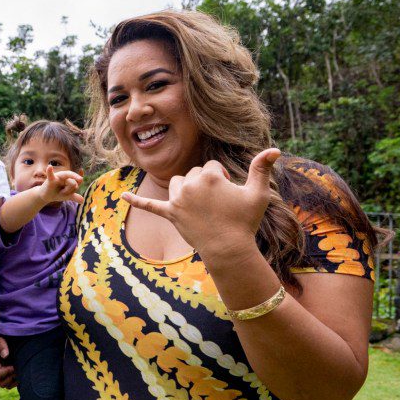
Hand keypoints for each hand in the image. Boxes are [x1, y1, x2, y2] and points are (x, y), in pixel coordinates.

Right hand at [0, 333, 16, 388]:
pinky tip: (23, 370)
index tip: (14, 365)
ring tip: (21, 370)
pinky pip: (13, 382)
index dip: (8, 373)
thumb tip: (5, 355)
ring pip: (8, 385)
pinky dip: (19, 379)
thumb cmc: (0, 331)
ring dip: (16, 380)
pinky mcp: (9, 370)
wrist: (4, 329)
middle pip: (2, 384)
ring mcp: (3, 370)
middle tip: (18, 369)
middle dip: (12, 378)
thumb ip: (1, 344)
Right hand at [37, 166, 82, 204]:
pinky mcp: (50, 180)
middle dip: (70, 191)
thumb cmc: (57, 193)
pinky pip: (51, 175)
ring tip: (60, 193)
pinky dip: (50, 171)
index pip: (78, 181)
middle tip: (62, 193)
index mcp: (69, 178)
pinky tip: (49, 167)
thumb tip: (82, 201)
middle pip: (74, 183)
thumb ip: (75, 197)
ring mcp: (57, 177)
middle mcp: (64, 176)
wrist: (45, 196)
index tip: (79, 182)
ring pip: (69, 182)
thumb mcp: (67, 196)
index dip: (78, 185)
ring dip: (66, 191)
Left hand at [121, 148, 280, 256]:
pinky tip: (124, 196)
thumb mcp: (258, 193)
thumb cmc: (245, 221)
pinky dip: (137, 201)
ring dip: (185, 189)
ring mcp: (177, 200)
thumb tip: (275, 149)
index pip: (211, 167)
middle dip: (205, 184)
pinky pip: (150, 205)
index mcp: (207, 176)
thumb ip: (262, 168)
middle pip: (193, 173)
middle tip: (218, 205)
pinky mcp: (170, 214)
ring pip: (177, 183)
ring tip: (199, 204)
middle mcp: (188, 185)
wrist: (229, 250)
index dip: (223, 180)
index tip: (229, 196)